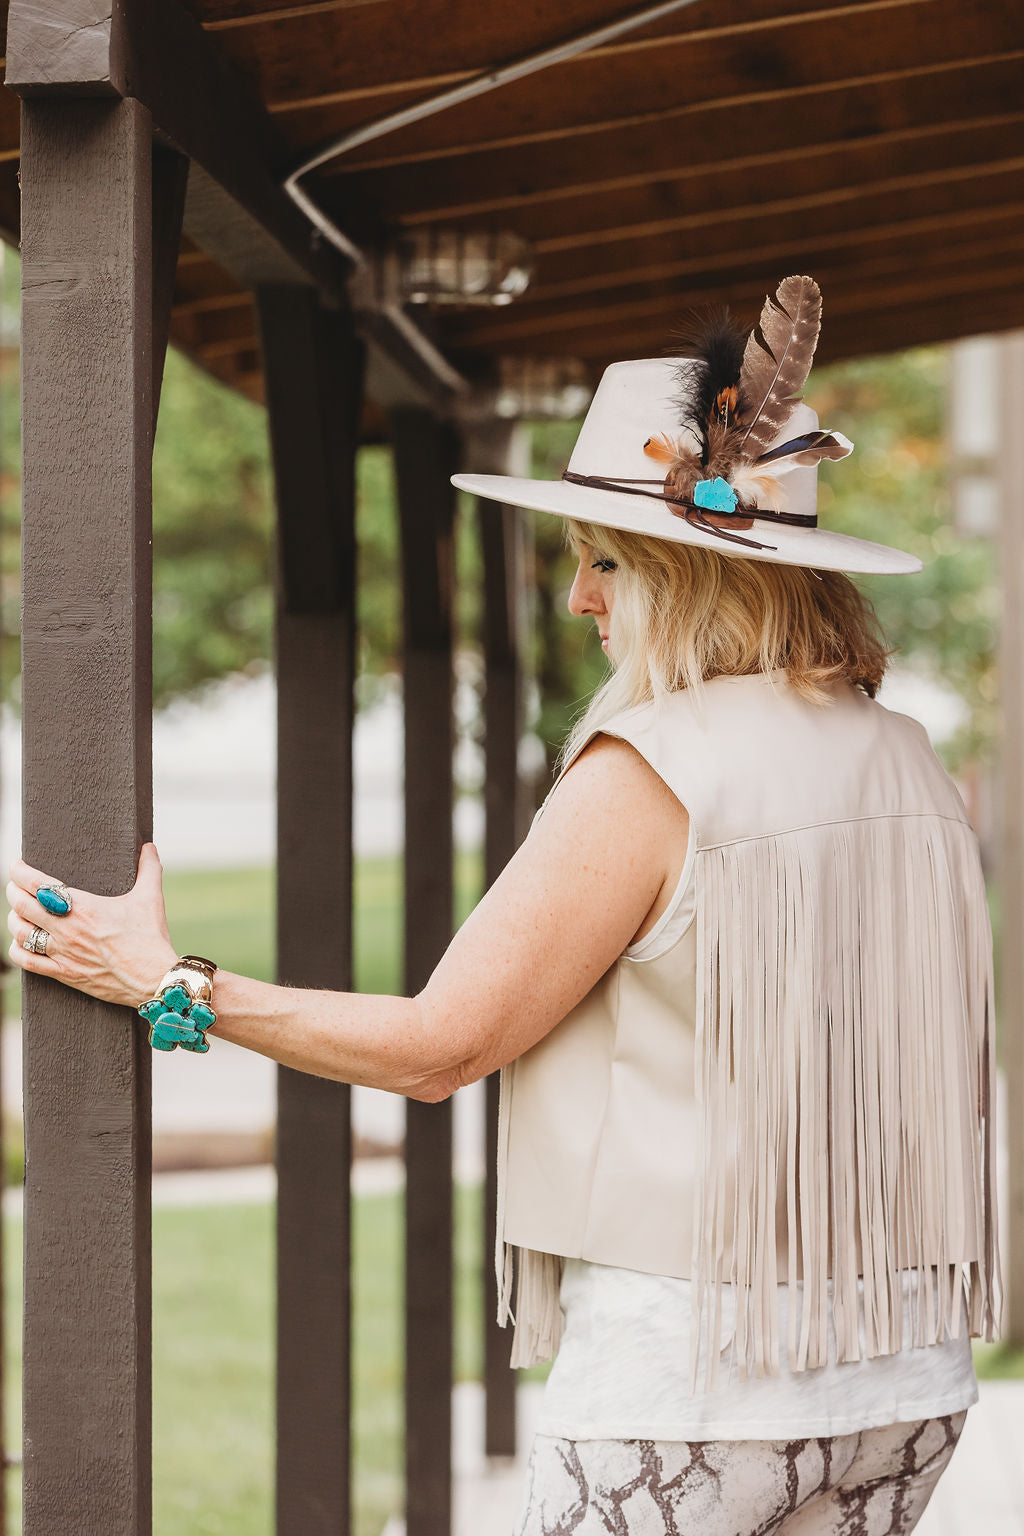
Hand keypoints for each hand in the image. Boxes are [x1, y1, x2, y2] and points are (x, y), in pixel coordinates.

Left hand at [6, 843, 178, 1006]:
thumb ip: (148, 869)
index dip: (20, 873)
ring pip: (22, 933)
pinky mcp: (65, 974)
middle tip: (14, 885)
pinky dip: (18, 951)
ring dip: (13, 920)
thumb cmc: (150, 938)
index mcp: (84, 907)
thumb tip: (149, 847)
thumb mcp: (151, 898)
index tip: (16, 865)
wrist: (153, 979)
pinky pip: (28, 963)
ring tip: (17, 912)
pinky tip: (19, 944)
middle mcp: (68, 930)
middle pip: (23, 906)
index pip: (39, 885)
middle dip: (13, 892)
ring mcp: (63, 953)